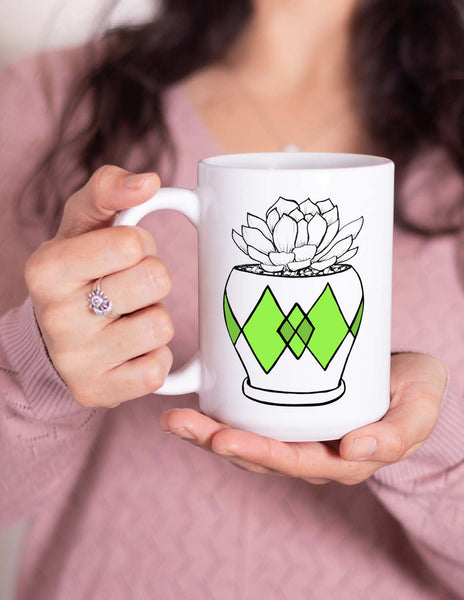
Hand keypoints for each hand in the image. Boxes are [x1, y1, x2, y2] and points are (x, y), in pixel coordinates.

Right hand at [25, 165, 174, 407]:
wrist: (54, 338)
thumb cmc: (79, 271)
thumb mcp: (83, 223)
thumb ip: (110, 190)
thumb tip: (149, 182)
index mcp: (47, 268)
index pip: (130, 242)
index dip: (139, 244)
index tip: (122, 254)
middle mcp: (55, 316)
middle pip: (154, 280)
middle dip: (152, 278)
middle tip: (129, 287)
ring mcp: (76, 360)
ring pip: (161, 326)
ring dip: (155, 318)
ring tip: (129, 318)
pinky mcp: (99, 392)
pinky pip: (157, 370)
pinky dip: (154, 357)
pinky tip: (131, 350)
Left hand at [160, 352, 446, 484]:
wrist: (411, 379)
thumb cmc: (417, 391)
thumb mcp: (422, 407)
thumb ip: (400, 432)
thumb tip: (356, 447)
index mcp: (346, 459)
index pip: (296, 464)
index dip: (259, 453)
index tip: (224, 437)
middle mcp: (318, 454)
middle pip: (262, 457)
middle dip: (219, 443)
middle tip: (184, 424)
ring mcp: (302, 436)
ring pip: (251, 443)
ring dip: (210, 433)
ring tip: (175, 419)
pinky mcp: (293, 415)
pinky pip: (254, 423)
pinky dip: (223, 416)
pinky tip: (197, 401)